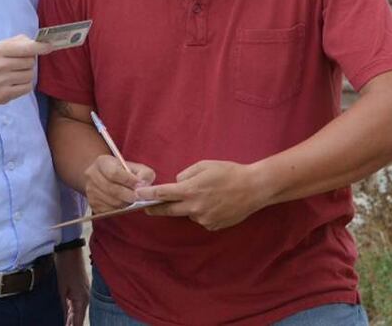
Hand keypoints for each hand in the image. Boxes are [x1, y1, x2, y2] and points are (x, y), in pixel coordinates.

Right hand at [0, 35, 52, 105]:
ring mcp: (2, 82)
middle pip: (30, 62)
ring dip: (26, 73)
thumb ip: (16, 42)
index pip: (25, 48)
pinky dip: (24, 85)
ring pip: (30, 75)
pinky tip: (14, 82)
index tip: (49, 46)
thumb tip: (38, 42)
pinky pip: (27, 88)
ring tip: (14, 73)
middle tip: (18, 63)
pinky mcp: (4, 96)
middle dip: (29, 61)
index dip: (40, 47)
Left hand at [55, 247, 88, 325]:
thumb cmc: (66, 267)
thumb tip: (64, 319)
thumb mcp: (61, 288)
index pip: (78, 322)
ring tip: (65, 325)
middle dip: (72, 325)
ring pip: (78, 312)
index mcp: (82, 300)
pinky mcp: (81, 288)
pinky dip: (72, 311)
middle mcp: (86, 298)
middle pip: (79, 318)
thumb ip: (63, 305)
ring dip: (72, 320)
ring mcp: (84, 293)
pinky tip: (67, 317)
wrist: (70, 250)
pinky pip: (77, 304)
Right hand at [84, 155, 154, 213]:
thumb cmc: (122, 171)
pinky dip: (120, 209)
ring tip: (133, 200)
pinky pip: (109, 210)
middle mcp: (92, 175)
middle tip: (139, 196)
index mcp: (102, 162)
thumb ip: (143, 173)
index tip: (139, 184)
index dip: (128, 180)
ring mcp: (90, 190)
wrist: (105, 177)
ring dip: (126, 203)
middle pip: (112, 189)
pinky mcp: (92, 204)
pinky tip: (124, 203)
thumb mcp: (134, 166)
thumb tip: (143, 185)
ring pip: (112, 202)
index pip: (114, 173)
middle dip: (129, 195)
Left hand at [135, 160, 267, 230]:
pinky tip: (215, 203)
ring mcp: (204, 219)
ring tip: (206, 195)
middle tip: (146, 208)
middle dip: (155, 209)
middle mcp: (195, 208)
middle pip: (168, 210)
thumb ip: (186, 175)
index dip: (148, 195)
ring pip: (188, 213)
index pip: (163, 194)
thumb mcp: (204, 165)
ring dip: (188, 206)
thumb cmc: (229, 172)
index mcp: (191, 190)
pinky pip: (200, 218)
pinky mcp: (213, 226)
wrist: (254, 189)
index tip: (137, 195)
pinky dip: (202, 212)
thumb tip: (177, 184)